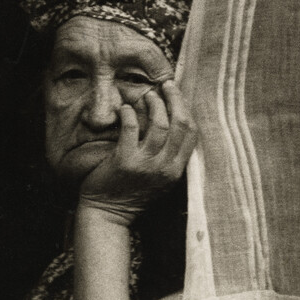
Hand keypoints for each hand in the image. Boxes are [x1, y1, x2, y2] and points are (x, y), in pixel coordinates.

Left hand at [77, 80, 197, 225]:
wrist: (108, 214)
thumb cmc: (132, 193)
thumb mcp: (160, 179)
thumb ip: (169, 156)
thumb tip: (172, 121)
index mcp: (177, 170)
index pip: (191, 133)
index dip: (185, 108)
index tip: (176, 94)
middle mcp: (165, 168)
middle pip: (179, 124)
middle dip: (174, 99)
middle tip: (165, 85)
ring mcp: (146, 165)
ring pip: (158, 124)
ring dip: (153, 104)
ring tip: (146, 96)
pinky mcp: (125, 162)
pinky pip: (131, 129)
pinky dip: (129, 113)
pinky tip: (124, 108)